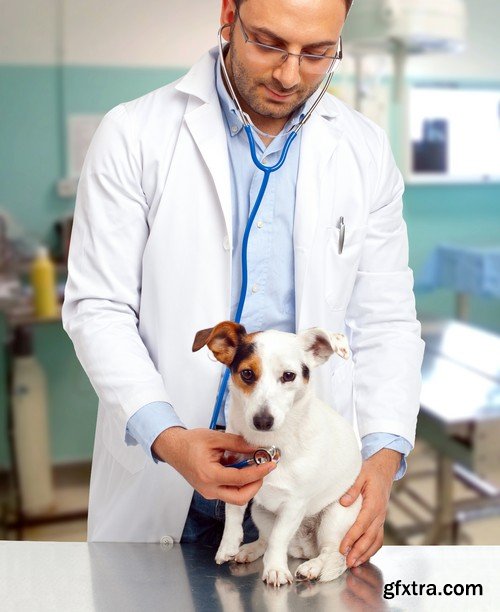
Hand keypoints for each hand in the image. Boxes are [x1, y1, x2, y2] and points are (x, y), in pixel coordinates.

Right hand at [152, 427, 275, 505]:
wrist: (173, 448)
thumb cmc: (191, 442)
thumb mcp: (215, 438)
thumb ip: (237, 444)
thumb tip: (257, 448)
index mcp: (209, 475)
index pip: (241, 479)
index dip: (259, 472)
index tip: (271, 464)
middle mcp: (209, 489)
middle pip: (240, 498)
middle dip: (256, 485)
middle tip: (263, 469)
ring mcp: (208, 493)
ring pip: (235, 497)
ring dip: (248, 484)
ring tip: (251, 465)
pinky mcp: (209, 491)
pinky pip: (229, 492)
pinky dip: (238, 482)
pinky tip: (239, 467)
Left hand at [339, 448, 400, 567]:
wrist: (384, 469)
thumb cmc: (371, 471)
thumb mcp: (360, 475)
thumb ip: (352, 489)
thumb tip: (343, 502)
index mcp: (374, 504)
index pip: (362, 525)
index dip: (352, 538)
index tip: (342, 548)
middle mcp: (380, 514)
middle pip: (370, 537)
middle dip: (359, 551)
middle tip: (348, 562)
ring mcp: (381, 518)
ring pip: (376, 540)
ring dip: (366, 553)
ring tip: (355, 563)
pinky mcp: (380, 519)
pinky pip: (378, 537)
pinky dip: (372, 548)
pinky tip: (363, 555)